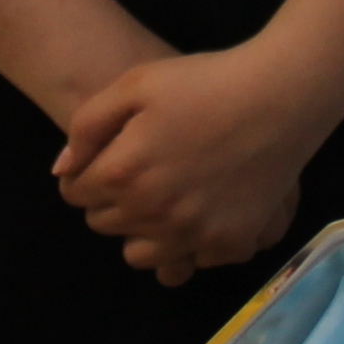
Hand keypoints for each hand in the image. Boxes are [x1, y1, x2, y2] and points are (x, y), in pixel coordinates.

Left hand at [52, 46, 333, 285]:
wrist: (279, 96)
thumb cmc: (204, 82)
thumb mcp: (135, 84)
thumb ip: (87, 127)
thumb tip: (63, 171)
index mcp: (122, 175)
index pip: (75, 195)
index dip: (85, 174)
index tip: (107, 159)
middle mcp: (152, 215)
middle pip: (105, 225)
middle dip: (111, 201)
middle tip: (139, 171)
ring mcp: (192, 235)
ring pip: (141, 256)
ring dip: (142, 231)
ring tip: (164, 198)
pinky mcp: (229, 244)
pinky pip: (191, 260)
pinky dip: (190, 242)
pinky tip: (201, 209)